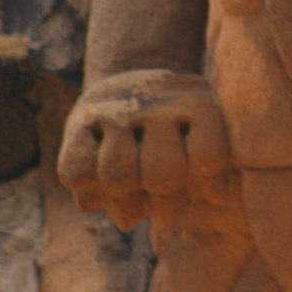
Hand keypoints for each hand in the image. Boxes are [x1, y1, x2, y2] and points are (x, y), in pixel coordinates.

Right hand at [58, 70, 229, 229]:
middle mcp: (156, 103)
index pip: (208, 156)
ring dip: (125, 200)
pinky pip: (76, 173)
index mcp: (199, 103)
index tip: (200, 173)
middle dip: (162, 196)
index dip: (206, 180)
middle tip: (159, 190)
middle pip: (162, 174)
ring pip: (116, 177)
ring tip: (133, 193)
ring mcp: (116, 110)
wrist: (131, 91)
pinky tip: (102, 181)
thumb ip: (213, 176)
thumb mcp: (205, 144)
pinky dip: (89, 189)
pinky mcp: (79, 123)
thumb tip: (215, 200)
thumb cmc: (179, 133)